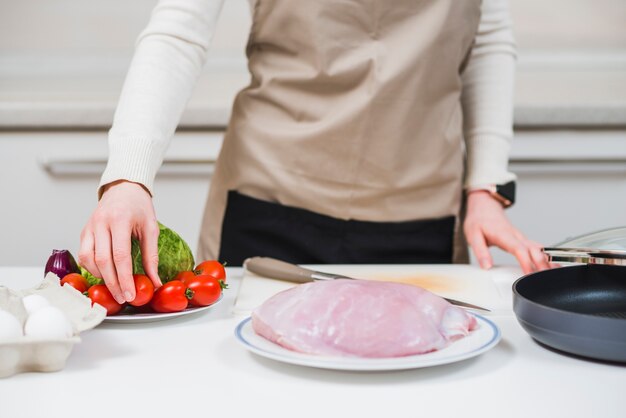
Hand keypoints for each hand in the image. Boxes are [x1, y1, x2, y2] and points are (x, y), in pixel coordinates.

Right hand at [78, 180, 161, 303]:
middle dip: (113, 283)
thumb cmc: (139, 206)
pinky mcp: (84, 231)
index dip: (125, 278)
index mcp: (120, 220)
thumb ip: (151, 256)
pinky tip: (105, 274)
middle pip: (103, 261)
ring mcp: (90, 227)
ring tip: (116, 286)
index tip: (130, 294)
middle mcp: (101, 223)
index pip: (120, 255)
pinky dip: (93, 268)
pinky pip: (84, 254)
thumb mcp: (151, 228)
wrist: (123, 188)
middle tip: (124, 298)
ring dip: (102, 277)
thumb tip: (155, 282)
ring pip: (88, 259)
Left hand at [464, 191, 549, 273]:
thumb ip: (480, 252)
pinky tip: (553, 266)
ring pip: (540, 248)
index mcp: (504, 235)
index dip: (526, 262)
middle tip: (547, 279)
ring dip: (548, 261)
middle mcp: (516, 236)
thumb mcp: (473, 235)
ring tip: (555, 276)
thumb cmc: (479, 221)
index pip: (519, 249)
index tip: (529, 274)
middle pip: (534, 250)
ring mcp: (522, 237)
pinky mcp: (523, 240)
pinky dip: (547, 257)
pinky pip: (538, 249)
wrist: (484, 207)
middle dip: (542, 264)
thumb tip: (486, 266)